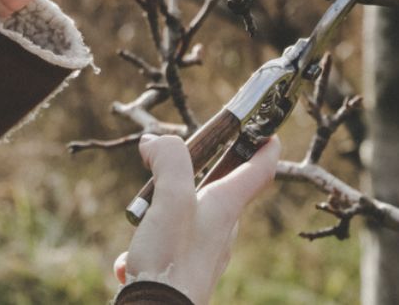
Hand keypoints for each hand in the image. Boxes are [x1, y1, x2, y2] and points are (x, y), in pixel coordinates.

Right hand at [113, 134, 280, 303]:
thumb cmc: (171, 258)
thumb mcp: (171, 198)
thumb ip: (169, 160)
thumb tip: (155, 142)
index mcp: (226, 206)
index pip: (260, 169)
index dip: (266, 145)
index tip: (268, 129)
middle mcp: (221, 229)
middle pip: (222, 190)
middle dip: (199, 171)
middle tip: (171, 160)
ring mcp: (203, 251)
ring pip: (188, 217)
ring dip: (163, 210)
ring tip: (143, 217)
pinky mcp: (184, 269)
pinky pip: (166, 246)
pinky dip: (147, 246)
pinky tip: (131, 258)